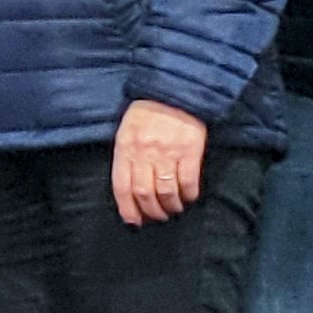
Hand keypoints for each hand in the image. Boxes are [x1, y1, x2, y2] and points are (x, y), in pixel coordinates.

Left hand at [111, 99, 209, 227]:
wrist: (174, 91)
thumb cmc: (147, 113)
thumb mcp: (126, 131)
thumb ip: (126, 156)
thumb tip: (128, 188)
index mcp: (125, 147)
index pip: (122, 186)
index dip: (127, 208)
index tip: (133, 221)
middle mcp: (144, 152)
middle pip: (144, 192)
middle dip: (150, 211)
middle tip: (156, 217)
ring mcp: (168, 152)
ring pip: (166, 191)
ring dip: (170, 206)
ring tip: (173, 209)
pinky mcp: (190, 150)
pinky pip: (188, 181)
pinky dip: (188, 194)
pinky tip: (189, 197)